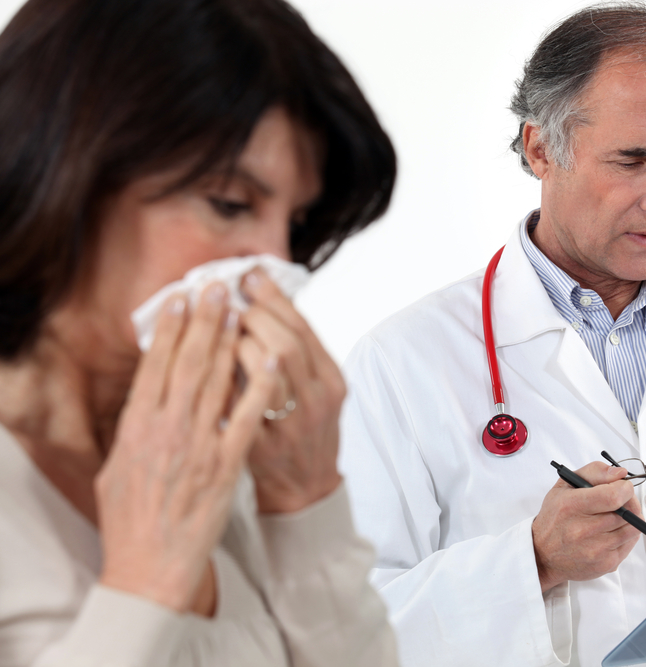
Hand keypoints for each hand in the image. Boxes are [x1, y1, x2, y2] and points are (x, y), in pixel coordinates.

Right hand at [97, 285, 274, 611]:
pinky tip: (269, 357)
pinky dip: (258, 384)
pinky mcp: (226, 464)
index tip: (180, 299)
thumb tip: (142, 398)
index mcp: (136, 428)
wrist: (151, 566)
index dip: (169, 328)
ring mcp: (198, 445)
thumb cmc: (132, 520)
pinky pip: (246, 416)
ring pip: (217, 380)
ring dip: (229, 338)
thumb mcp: (116, 467)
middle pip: (187, 362)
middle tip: (214, 287)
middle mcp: (166, 429)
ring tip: (238, 306)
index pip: (154, 366)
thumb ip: (131, 429)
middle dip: (203, 320)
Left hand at [238, 269, 343, 513]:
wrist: (305, 489)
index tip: (247, 275)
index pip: (303, 325)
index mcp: (332, 379)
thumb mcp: (316, 388)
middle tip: (228, 302)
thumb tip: (262, 299)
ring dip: (235, 343)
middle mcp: (318, 399)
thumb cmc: (304, 430)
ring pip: (265, 368)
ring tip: (218, 330)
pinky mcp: (263, 446)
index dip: (273, 296)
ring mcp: (292, 424)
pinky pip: (239, 404)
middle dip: (251, 315)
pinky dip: (222, 380)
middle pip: (285, 342)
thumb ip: (297, 350)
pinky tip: (207, 366)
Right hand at [531, 462, 641, 592]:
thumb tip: (620, 473)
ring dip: (630, 518)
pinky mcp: (606, 564)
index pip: (614, 497)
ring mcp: (596, 550)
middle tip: (620, 500)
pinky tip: (613, 531)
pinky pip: (630, 543)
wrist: (543, 554)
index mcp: (572, 506)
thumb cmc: (555, 517)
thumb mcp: (564, 485)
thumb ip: (594, 472)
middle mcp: (583, 530)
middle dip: (628, 501)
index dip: (625, 488)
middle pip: (627, 512)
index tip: (622, 487)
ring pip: (633, 528)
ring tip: (616, 515)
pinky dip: (626, 534)